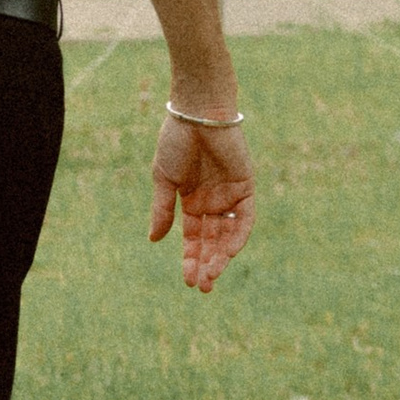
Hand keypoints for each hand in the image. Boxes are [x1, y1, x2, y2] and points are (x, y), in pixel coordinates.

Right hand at [148, 110, 255, 290]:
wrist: (197, 113)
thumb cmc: (176, 140)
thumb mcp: (164, 179)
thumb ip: (162, 209)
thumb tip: (154, 240)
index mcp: (192, 201)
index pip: (194, 238)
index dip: (191, 259)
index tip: (188, 282)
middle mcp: (212, 202)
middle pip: (212, 241)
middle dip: (207, 264)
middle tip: (202, 286)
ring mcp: (230, 196)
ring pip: (229, 234)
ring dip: (222, 255)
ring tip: (213, 275)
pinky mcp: (246, 186)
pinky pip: (245, 217)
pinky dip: (238, 235)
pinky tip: (228, 252)